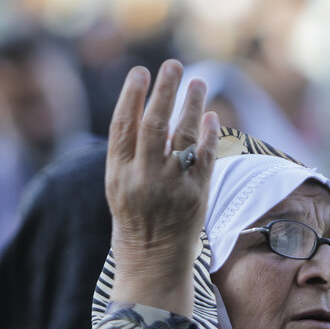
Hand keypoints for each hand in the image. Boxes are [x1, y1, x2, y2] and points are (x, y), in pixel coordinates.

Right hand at [106, 60, 220, 314]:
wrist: (153, 263)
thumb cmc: (134, 220)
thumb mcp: (118, 187)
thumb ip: (128, 152)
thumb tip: (142, 109)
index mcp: (118, 174)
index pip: (123, 126)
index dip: (131, 96)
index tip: (140, 72)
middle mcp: (144, 178)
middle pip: (155, 124)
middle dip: (164, 91)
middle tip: (172, 65)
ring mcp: (172, 187)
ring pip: (184, 136)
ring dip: (191, 104)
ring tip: (197, 82)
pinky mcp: (198, 196)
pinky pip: (206, 157)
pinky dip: (210, 134)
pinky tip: (211, 115)